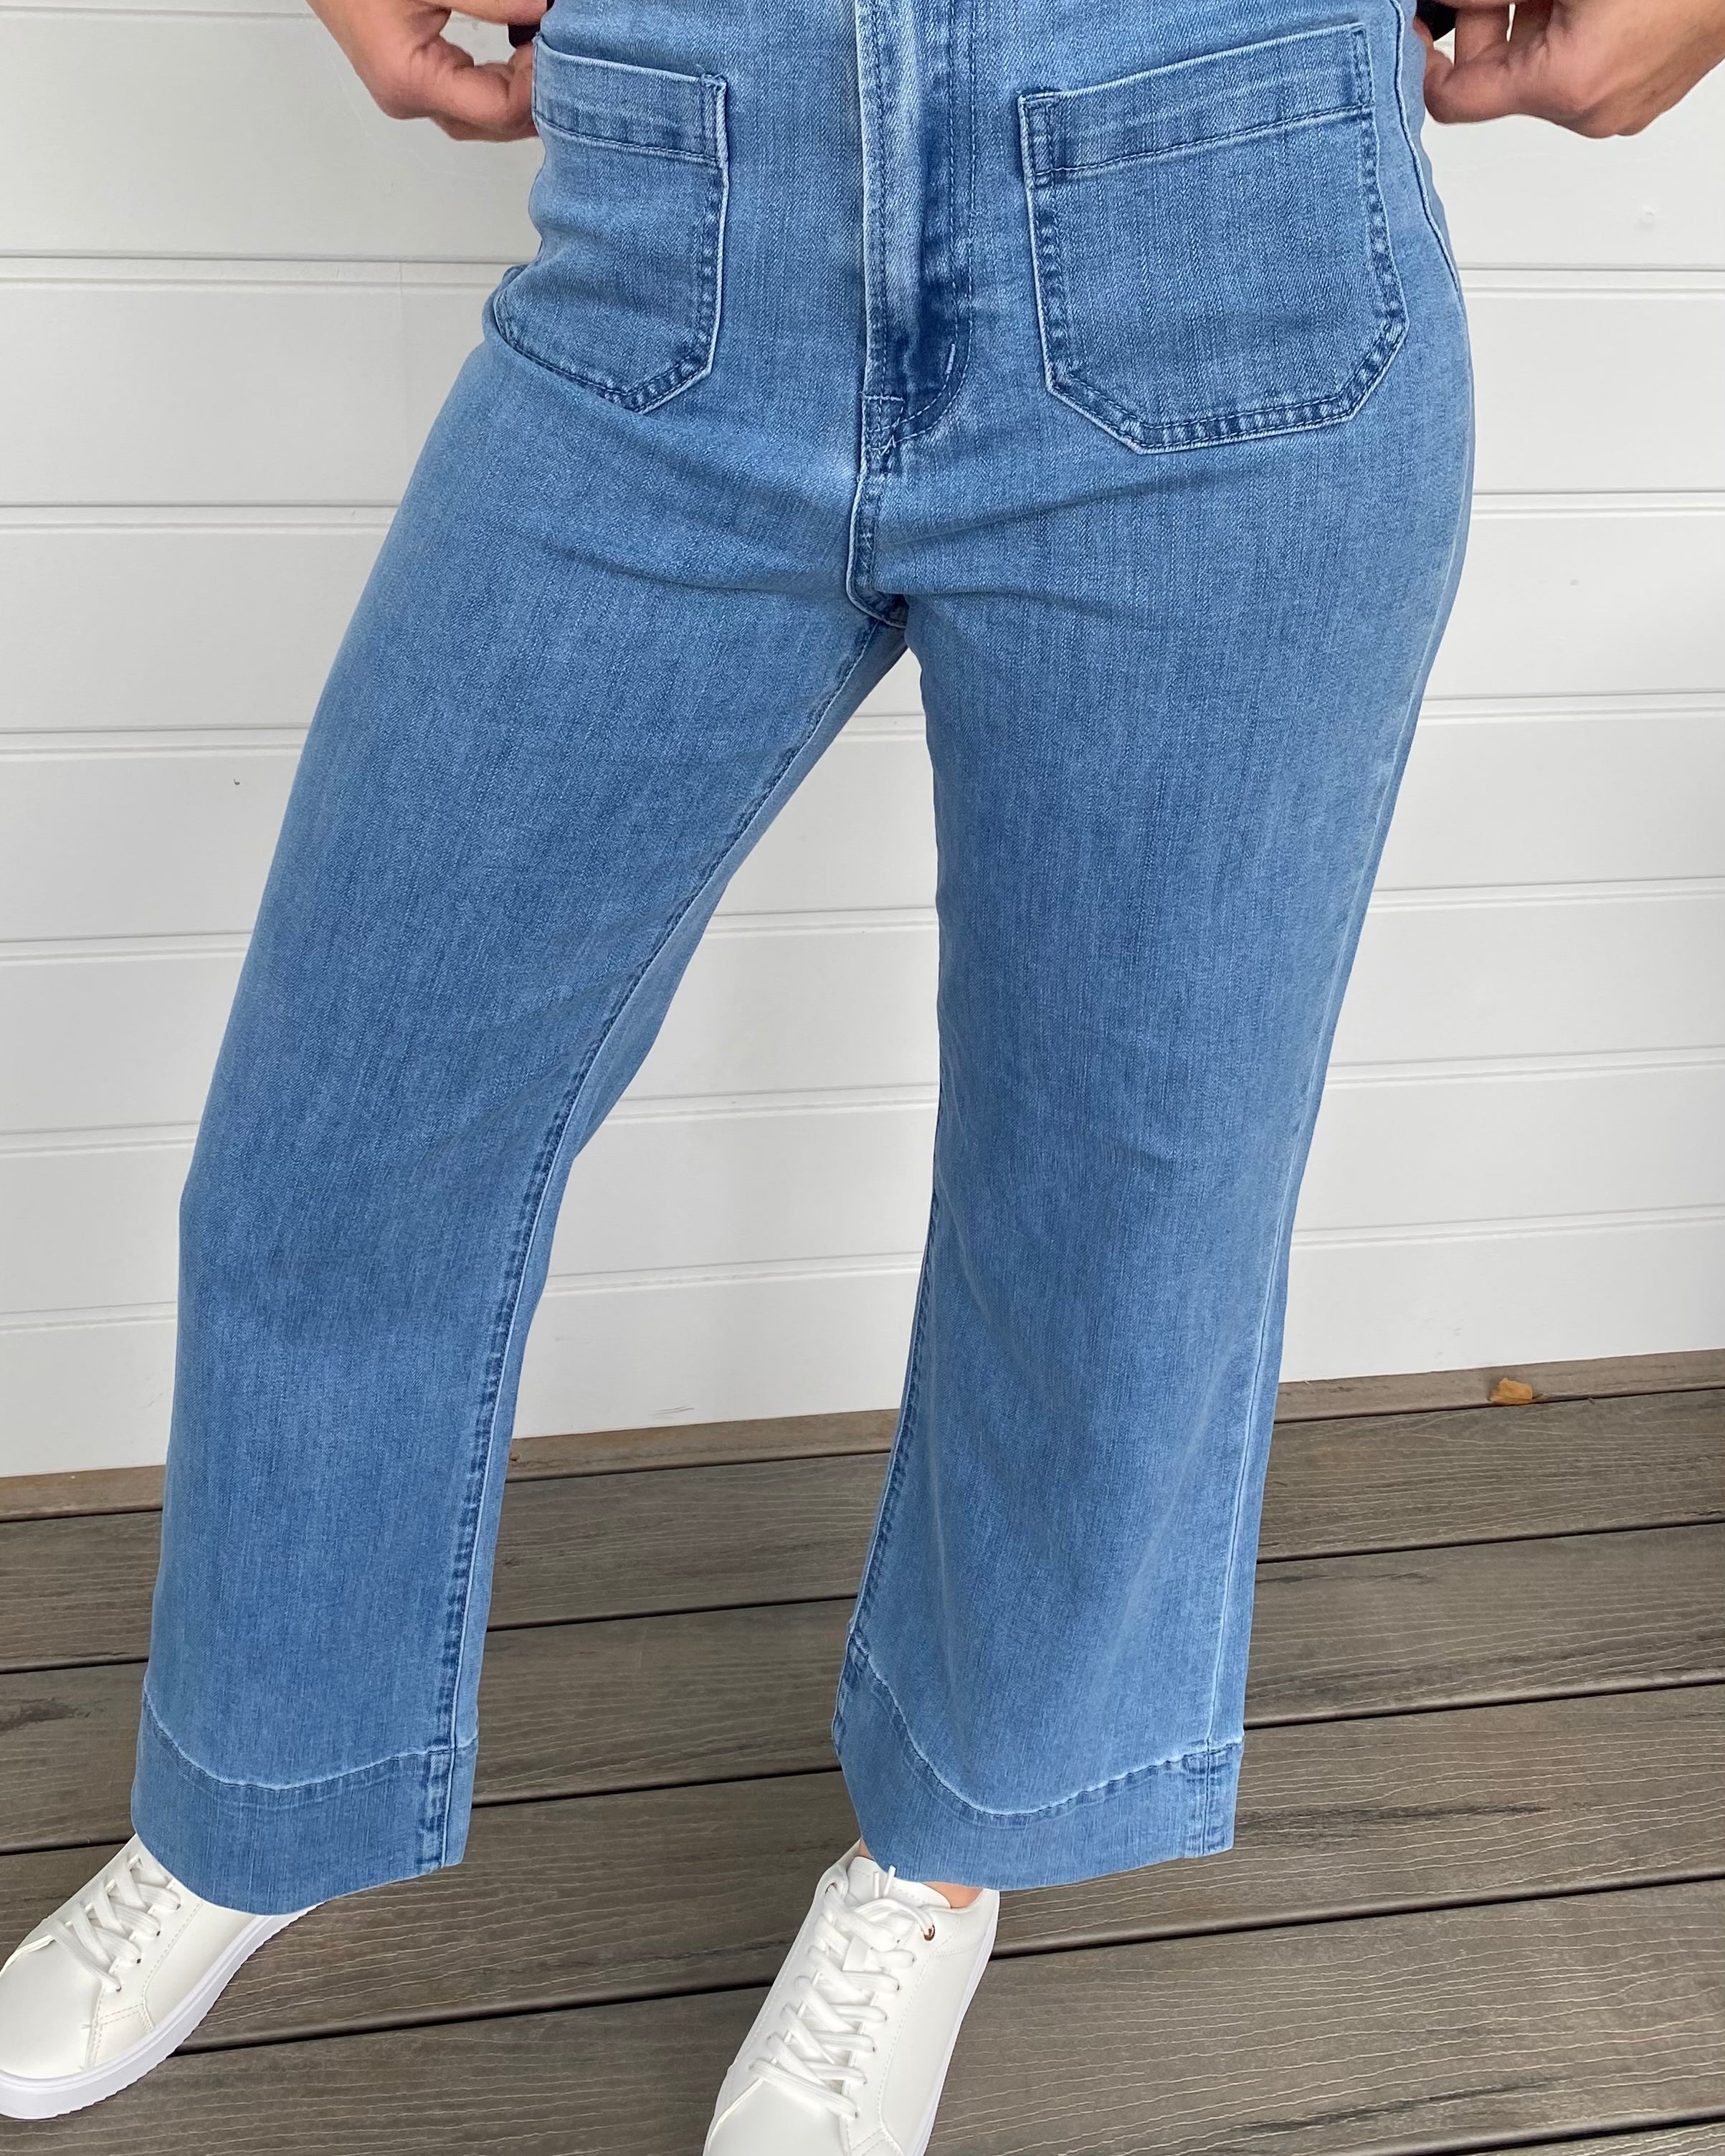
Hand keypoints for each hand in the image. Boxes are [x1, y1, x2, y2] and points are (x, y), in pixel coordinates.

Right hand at [308, 0, 546, 140]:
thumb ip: (491, 0)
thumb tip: (544, 10)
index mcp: (410, 82)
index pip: (499, 110)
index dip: (539, 85)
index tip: (561, 48)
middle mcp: (408, 99)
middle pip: (494, 123)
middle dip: (535, 95)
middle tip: (563, 55)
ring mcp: (408, 92)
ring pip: (483, 113)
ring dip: (518, 89)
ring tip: (546, 53)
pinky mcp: (410, 77)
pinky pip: (467, 93)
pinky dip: (499, 78)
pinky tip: (520, 54)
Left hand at [1419, 0, 1724, 132]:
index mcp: (1568, 86)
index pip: (1455, 99)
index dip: (1422, 60)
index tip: (1414, 29)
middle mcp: (1594, 111)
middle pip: (1499, 80)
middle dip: (1485, 21)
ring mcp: (1626, 107)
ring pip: (1543, 67)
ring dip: (1529, 18)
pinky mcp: (1649, 90)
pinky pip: (1586, 65)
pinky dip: (1569, 27)